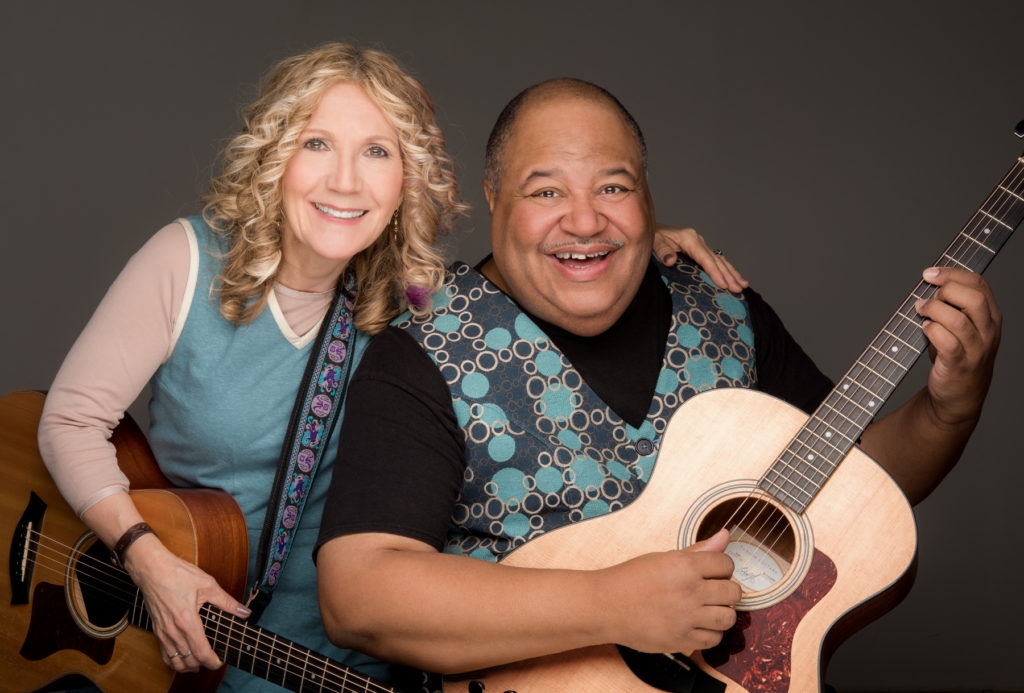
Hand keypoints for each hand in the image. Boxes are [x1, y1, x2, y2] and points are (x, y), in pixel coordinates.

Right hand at [123, 535, 250, 672]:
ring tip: (200, 662)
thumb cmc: (177, 574)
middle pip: (188, 661)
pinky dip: (175, 660)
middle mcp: (173, 631)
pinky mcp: (157, 630)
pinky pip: (164, 654)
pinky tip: (183, 656)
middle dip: (203, 665)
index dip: (213, 662)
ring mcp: (163, 632)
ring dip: (188, 666)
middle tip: (214, 659)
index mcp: (187, 621)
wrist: (151, 569)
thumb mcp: (207, 584)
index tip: (221, 660)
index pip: (201, 653)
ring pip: (175, 662)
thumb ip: (227, 602)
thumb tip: (245, 612)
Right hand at [600, 529, 739, 654]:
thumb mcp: (663, 558)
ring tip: (707, 609)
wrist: (606, 606)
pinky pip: (714, 639)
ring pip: (728, 617)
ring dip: (721, 613)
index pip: (726, 564)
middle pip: (733, 592)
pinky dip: (710, 633)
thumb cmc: (631, 579)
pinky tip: (697, 624)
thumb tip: (724, 536)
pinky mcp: (682, 640)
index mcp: (685, 566)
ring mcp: (687, 618)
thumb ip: (698, 550)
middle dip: (725, 590)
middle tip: (711, 591)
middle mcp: (690, 591)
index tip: (712, 572)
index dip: (721, 567)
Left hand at [653, 224, 747, 291]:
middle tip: (738, 289)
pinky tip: (735, 278)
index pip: (705, 258)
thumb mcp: (653, 242)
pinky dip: (726, 270)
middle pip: (717, 260)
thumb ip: (662, 251)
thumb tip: (671, 260)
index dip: (715, 272)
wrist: (649, 230)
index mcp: (689, 239)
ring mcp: (700, 245)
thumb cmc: (651, 237)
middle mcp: (698, 241)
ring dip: (732, 273)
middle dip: (729, 275)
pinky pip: (716, 261)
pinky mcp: (699, 250)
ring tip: (743, 285)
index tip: (723, 284)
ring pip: (720, 260)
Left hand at [916, 266, 1000, 425]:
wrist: (959, 395)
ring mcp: (976, 349)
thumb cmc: (957, 356)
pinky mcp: (959, 365)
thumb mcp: (961, 327)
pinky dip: (932, 331)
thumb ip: (951, 306)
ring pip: (958, 319)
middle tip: (927, 294)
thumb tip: (927, 283)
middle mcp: (988, 331)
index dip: (952, 274)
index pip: (979, 284)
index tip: (930, 273)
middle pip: (974, 298)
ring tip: (920, 310)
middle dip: (946, 290)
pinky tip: (924, 328)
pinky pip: (947, 342)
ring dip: (934, 310)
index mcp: (990, 317)